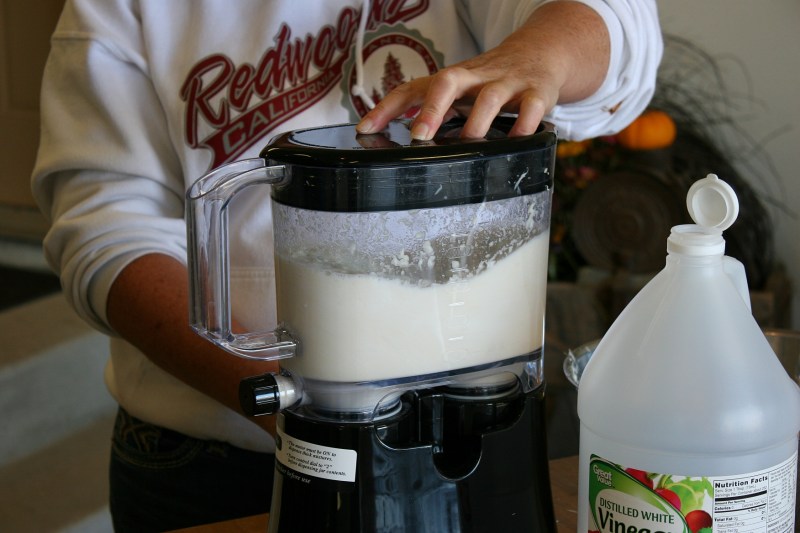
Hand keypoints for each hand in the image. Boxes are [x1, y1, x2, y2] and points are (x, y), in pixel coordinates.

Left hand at [356, 1, 608, 139]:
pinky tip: (516, 143)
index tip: (365, 129)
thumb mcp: (459, 89)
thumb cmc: (491, 79)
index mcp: (452, 79)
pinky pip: (531, 108)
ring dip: (478, 121)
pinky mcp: (537, 92)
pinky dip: (525, 126)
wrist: (543, 51)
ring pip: (491, 97)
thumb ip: (429, 110)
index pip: (412, 88)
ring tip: (468, 145)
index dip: (387, 107)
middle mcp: (475, 77)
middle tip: (419, 136)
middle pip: (448, 82)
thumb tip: (391, 139)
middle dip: (432, 108)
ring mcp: (507, 83)